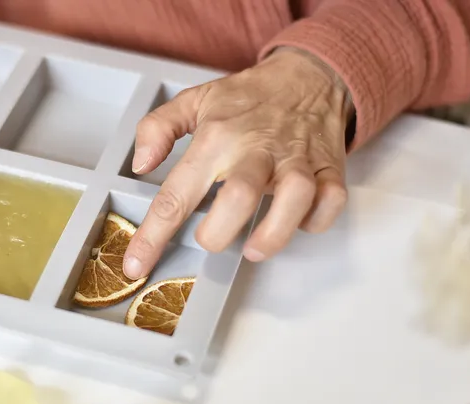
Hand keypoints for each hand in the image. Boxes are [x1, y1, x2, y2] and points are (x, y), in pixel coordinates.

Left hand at [123, 47, 353, 278]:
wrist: (308, 74)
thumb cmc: (248, 97)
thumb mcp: (194, 100)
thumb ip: (157, 128)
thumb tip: (140, 164)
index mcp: (215, 137)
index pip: (176, 194)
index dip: (153, 236)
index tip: (137, 264)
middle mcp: (256, 149)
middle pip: (240, 196)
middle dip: (219, 232)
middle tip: (209, 241)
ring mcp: (296, 159)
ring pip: (295, 197)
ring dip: (274, 232)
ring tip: (254, 249)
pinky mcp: (328, 167)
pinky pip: (331, 199)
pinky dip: (317, 219)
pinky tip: (296, 224)